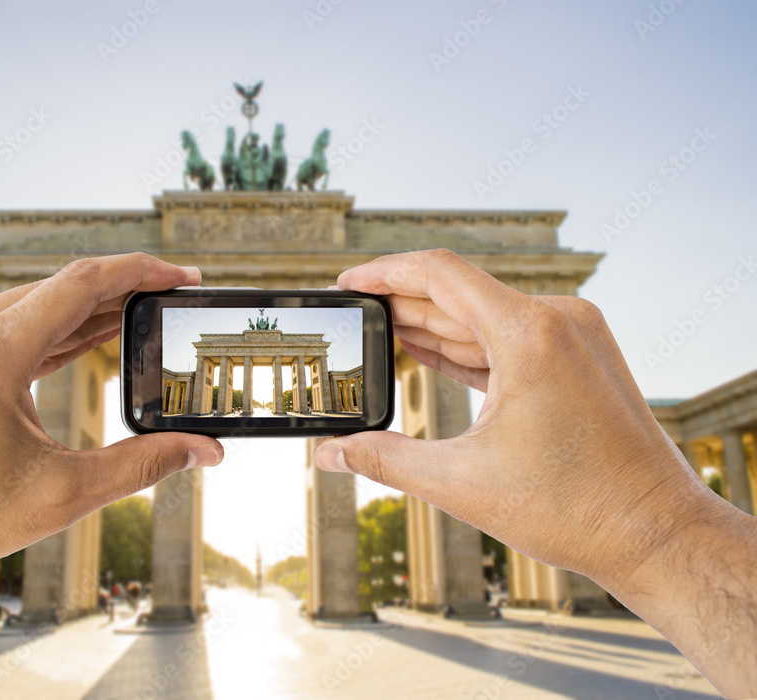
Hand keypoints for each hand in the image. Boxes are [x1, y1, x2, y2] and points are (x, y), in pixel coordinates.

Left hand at [0, 253, 223, 693]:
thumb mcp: (61, 494)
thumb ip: (142, 465)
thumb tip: (205, 452)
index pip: (84, 282)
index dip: (144, 273)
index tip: (186, 277)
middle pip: (62, 288)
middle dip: (126, 291)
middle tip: (176, 300)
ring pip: (36, 303)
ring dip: (91, 309)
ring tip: (145, 318)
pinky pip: (10, 323)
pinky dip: (54, 328)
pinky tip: (91, 335)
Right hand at [314, 249, 756, 696]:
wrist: (657, 534)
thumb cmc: (575, 509)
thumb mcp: (461, 482)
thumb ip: (384, 459)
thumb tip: (329, 454)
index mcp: (530, 334)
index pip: (440, 274)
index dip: (384, 273)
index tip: (346, 282)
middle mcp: (557, 320)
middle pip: (459, 294)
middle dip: (401, 306)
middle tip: (352, 320)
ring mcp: (573, 337)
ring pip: (484, 317)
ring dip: (433, 326)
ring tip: (380, 337)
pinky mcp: (579, 358)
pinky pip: (507, 339)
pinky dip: (466, 347)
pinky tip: (427, 351)